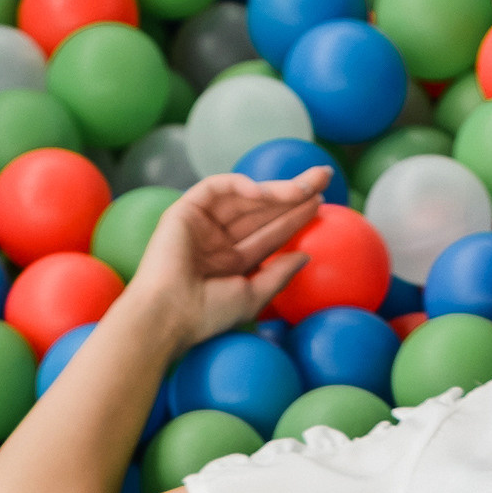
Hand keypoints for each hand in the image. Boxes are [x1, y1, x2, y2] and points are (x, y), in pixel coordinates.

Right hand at [126, 170, 332, 352]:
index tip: (322, 204)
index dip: (296, 217)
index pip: (270, 233)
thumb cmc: (206, 315)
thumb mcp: (252, 296)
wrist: (167, 316)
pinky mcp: (185, 211)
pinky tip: (264, 191)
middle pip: (261, 210)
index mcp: (232, 262)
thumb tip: (305, 256)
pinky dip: (240, 186)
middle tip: (324, 177)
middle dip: (293, 192)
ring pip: (244, 197)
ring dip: (276, 190)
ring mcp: (202, 224)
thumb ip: (278, 275)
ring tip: (306, 187)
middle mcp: (218, 240)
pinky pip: (216, 187)